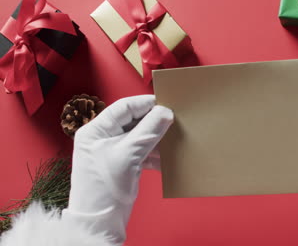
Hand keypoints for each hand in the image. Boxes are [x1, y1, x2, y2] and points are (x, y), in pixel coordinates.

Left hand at [61, 95, 172, 244]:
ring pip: (139, 137)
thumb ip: (148, 131)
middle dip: (153, 123)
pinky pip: (141, 152)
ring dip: (156, 140)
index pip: (123, 107)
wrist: (100, 222)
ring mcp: (113, 152)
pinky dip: (154, 155)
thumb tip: (165, 112)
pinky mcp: (123, 164)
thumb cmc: (103, 189)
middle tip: (173, 121)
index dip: (145, 104)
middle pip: (133, 121)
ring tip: (172, 141)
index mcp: (96, 130)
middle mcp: (103, 138)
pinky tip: (165, 159)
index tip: (166, 104)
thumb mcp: (128, 154)